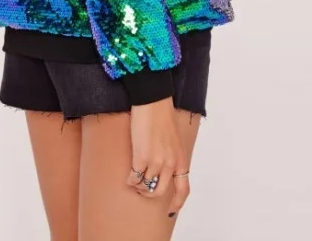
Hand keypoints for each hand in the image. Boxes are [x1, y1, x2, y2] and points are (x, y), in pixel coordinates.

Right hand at [125, 96, 190, 216]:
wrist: (153, 101)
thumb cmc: (162, 114)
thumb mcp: (174, 139)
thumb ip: (172, 154)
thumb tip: (164, 165)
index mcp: (181, 159)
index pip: (183, 190)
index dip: (177, 203)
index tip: (170, 210)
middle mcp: (170, 163)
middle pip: (161, 191)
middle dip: (150, 194)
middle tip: (142, 190)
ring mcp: (156, 161)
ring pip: (146, 185)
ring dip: (138, 186)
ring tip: (133, 181)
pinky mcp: (141, 156)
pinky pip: (135, 176)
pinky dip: (130, 179)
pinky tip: (128, 177)